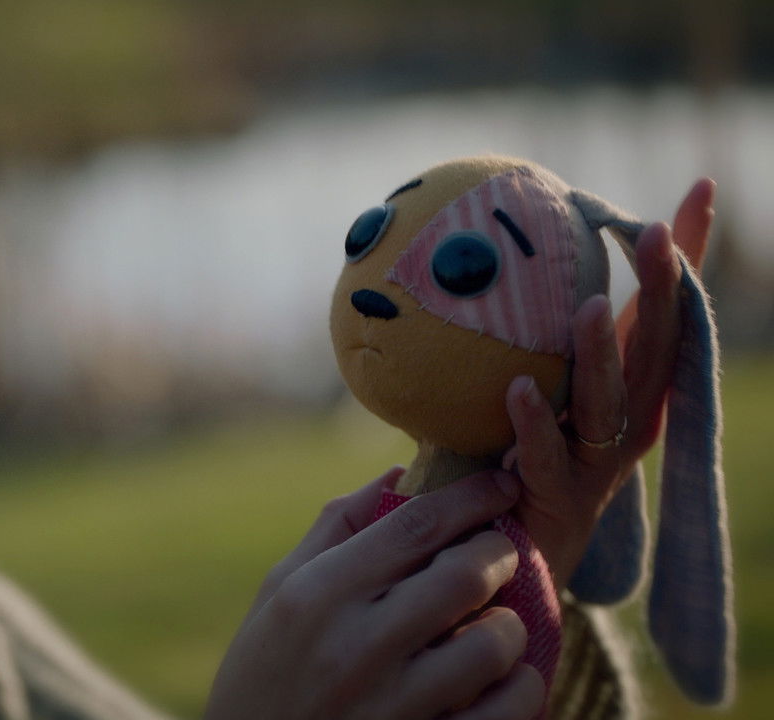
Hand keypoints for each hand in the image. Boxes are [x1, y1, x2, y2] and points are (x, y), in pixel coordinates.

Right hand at [205, 469, 544, 719]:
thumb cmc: (263, 672)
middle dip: (500, 552)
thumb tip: (398, 474)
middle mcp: (355, 644)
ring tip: (499, 622)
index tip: (501, 484)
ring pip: (493, 643)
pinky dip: (522, 687)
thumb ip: (336, 530)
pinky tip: (508, 678)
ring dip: (511, 624)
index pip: (414, 526)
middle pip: (464, 574)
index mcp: (317, 594)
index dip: (471, 496)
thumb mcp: (279, 593)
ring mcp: (391, 704)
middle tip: (502, 552)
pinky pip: (505, 711)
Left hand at [505, 179, 713, 586]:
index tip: (684, 203)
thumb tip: (537, 258)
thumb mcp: (557, 374)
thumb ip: (562, 320)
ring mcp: (598, 460)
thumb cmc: (540, 441)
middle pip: (653, 351)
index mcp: (636, 385)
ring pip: (607, 403)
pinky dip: (533, 423)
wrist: (522, 540)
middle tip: (655, 236)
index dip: (681, 264)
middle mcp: (630, 419)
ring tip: (586, 308)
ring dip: (600, 355)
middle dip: (660, 293)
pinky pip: (546, 456)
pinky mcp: (558, 494)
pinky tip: (516, 388)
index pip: (665, 316)